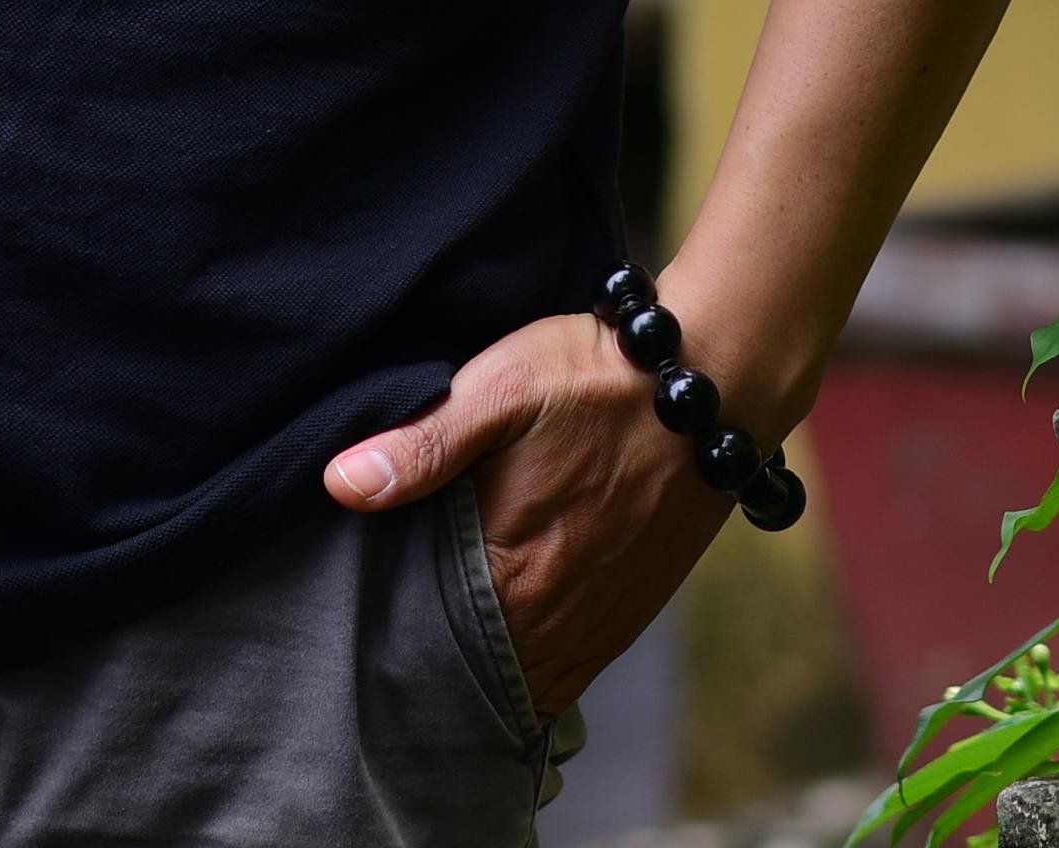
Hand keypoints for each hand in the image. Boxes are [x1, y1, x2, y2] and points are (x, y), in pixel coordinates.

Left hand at [324, 310, 739, 716]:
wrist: (717, 378)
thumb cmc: (600, 376)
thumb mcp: (499, 388)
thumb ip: (423, 443)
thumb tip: (342, 484)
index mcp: (513, 570)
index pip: (430, 646)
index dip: (393, 646)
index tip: (363, 638)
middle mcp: (559, 615)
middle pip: (477, 674)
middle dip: (436, 669)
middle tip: (394, 651)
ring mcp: (605, 619)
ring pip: (530, 681)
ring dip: (490, 672)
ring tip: (447, 652)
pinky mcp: (637, 607)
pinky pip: (576, 668)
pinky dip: (539, 667)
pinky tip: (513, 643)